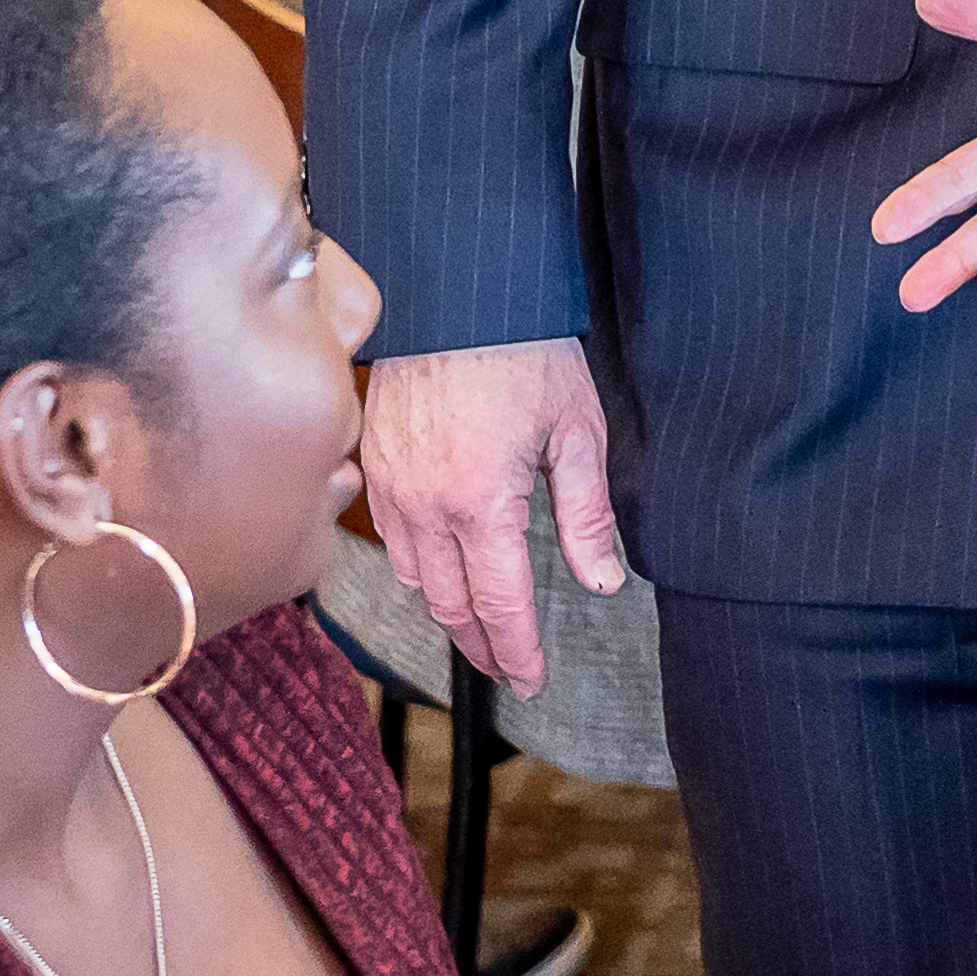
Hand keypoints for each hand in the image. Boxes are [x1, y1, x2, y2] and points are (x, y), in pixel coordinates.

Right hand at [362, 338, 623, 693]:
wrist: (459, 294)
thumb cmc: (526, 353)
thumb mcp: (577, 432)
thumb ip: (586, 516)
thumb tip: (602, 580)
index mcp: (481, 502)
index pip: (500, 604)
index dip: (518, 652)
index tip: (533, 681)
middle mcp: (426, 506)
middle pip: (450, 605)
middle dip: (483, 646)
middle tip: (511, 670)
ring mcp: (392, 487)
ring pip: (414, 580)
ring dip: (448, 613)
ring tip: (482, 631)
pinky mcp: (373, 465)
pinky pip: (392, 542)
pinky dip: (417, 572)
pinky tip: (441, 574)